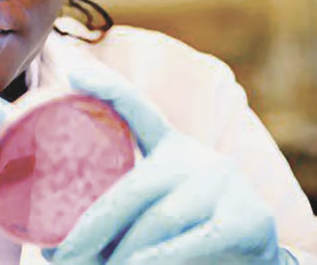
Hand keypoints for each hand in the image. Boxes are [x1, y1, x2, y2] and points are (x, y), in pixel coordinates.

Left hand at [43, 62, 295, 264]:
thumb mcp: (162, 209)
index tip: (72, 70)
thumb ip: (123, 213)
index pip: (138, 108)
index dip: (107, 87)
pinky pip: (193, 242)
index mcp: (173, 148)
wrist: (260, 258)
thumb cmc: (194, 234)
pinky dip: (159, 258)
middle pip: (133, 187)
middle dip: (90, 228)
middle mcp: (198, 159)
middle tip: (59, 257)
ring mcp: (225, 186)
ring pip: (158, 219)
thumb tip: (55, 250)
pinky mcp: (247, 221)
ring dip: (120, 252)